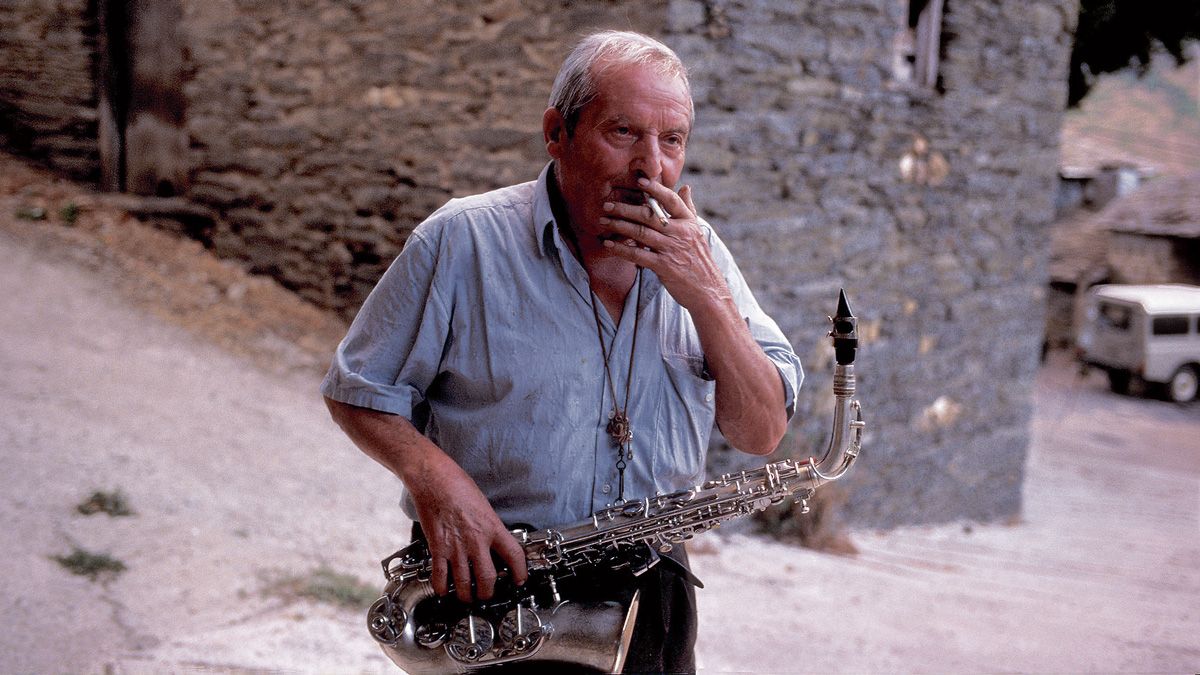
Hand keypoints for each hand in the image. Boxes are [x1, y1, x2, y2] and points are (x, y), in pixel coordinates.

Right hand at [407, 459, 527, 602]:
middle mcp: (476, 540)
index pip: (514, 556)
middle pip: (488, 578)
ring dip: (466, 595)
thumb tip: (493, 542)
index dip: (520, 573)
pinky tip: (443, 591)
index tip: (519, 580)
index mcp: (492, 527)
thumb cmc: (457, 485)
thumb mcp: (484, 506)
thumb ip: (489, 526)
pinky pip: (440, 576)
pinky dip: (442, 588)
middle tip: (486, 595)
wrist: (433, 478)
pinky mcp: (438, 548)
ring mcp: (456, 546)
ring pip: (464, 583)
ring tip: (466, 598)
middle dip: (488, 593)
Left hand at [598, 178, 729, 312]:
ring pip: (641, 232)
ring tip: (603, 221)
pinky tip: (608, 245)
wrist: (708, 291)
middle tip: (607, 205)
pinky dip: (621, 249)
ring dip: (619, 225)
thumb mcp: (697, 232)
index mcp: (689, 222)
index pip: (671, 200)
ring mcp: (672, 249)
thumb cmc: (699, 260)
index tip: (639, 181)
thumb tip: (685, 187)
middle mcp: (680, 232)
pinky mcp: (663, 266)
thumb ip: (688, 209)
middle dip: (626, 208)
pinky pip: (637, 254)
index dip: (655, 190)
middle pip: (649, 215)